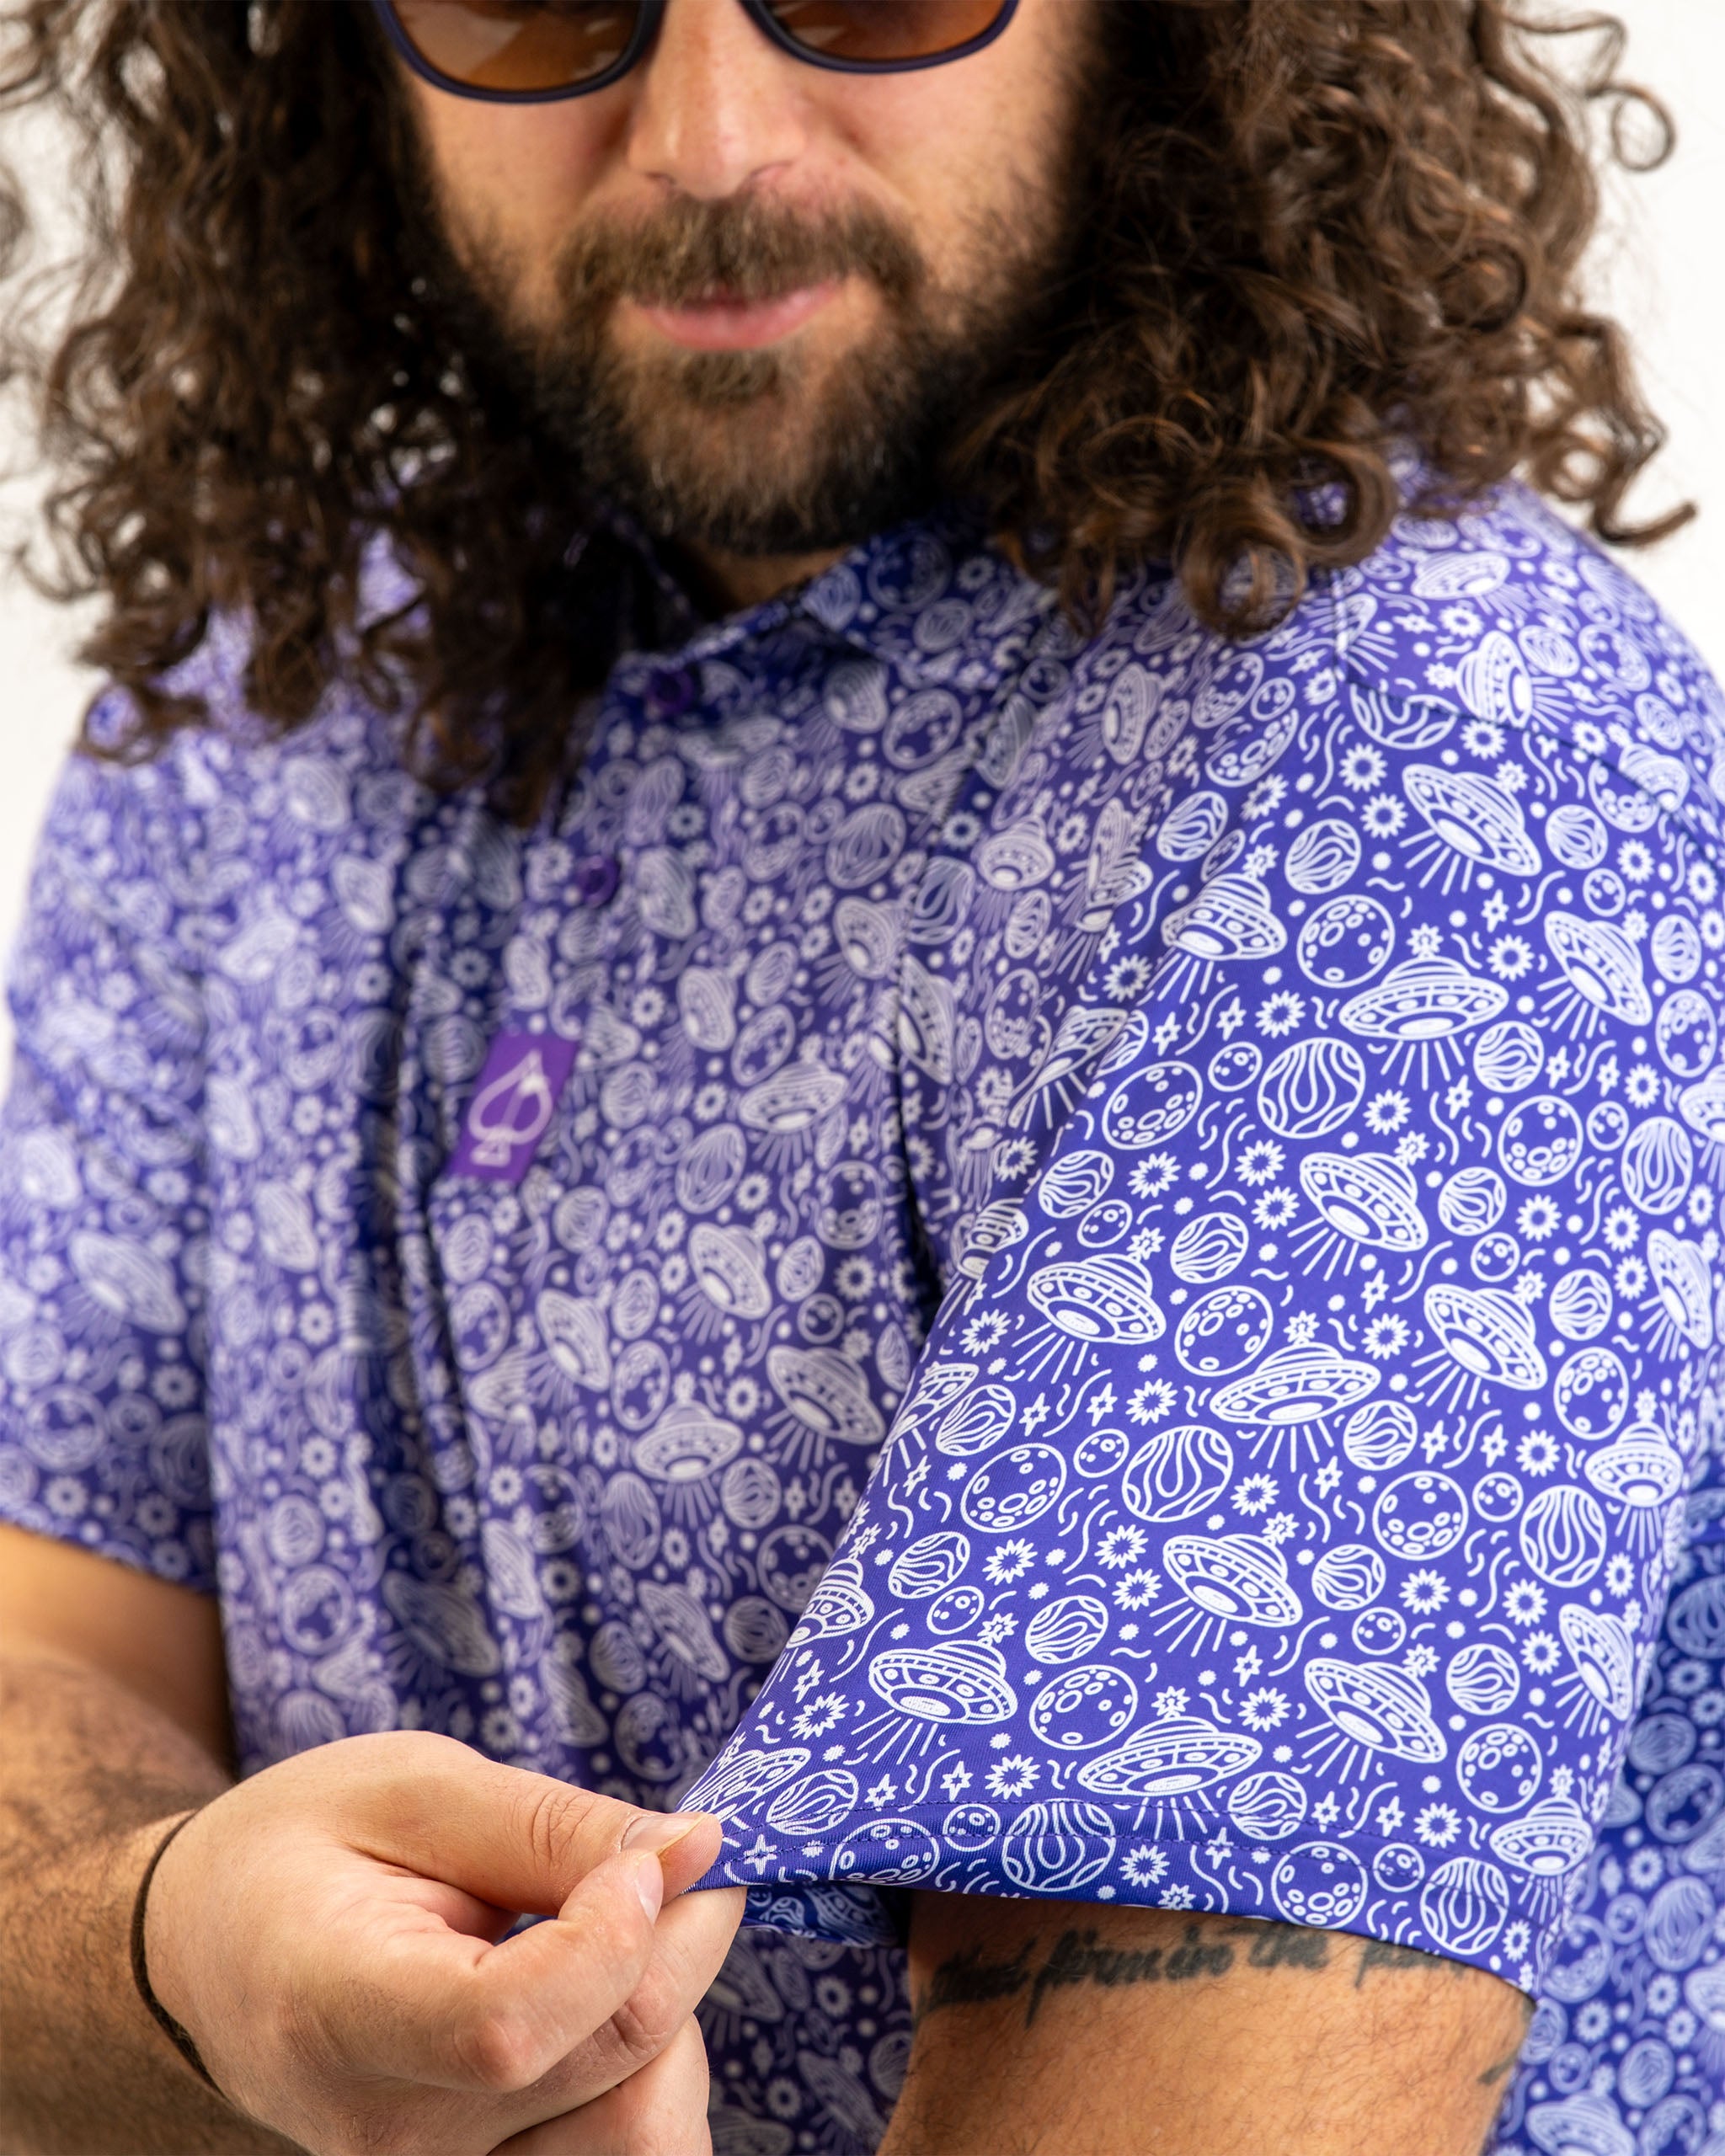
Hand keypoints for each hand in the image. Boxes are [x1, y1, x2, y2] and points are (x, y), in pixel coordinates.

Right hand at [140, 1730, 744, 2155]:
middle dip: (683, 1941)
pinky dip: (654, 2075)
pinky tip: (613, 2006)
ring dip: (677, 2018)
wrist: (211, 1957)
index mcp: (338, 2013)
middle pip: (610, 2066)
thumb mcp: (412, 1788)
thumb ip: (554, 1826)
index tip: (651, 1854)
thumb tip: (695, 1849)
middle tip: (670, 1861)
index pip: (506, 2028)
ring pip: (644, 2133)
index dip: (612, 1937)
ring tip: (622, 1938)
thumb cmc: (304, 1852)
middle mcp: (387, 2139)